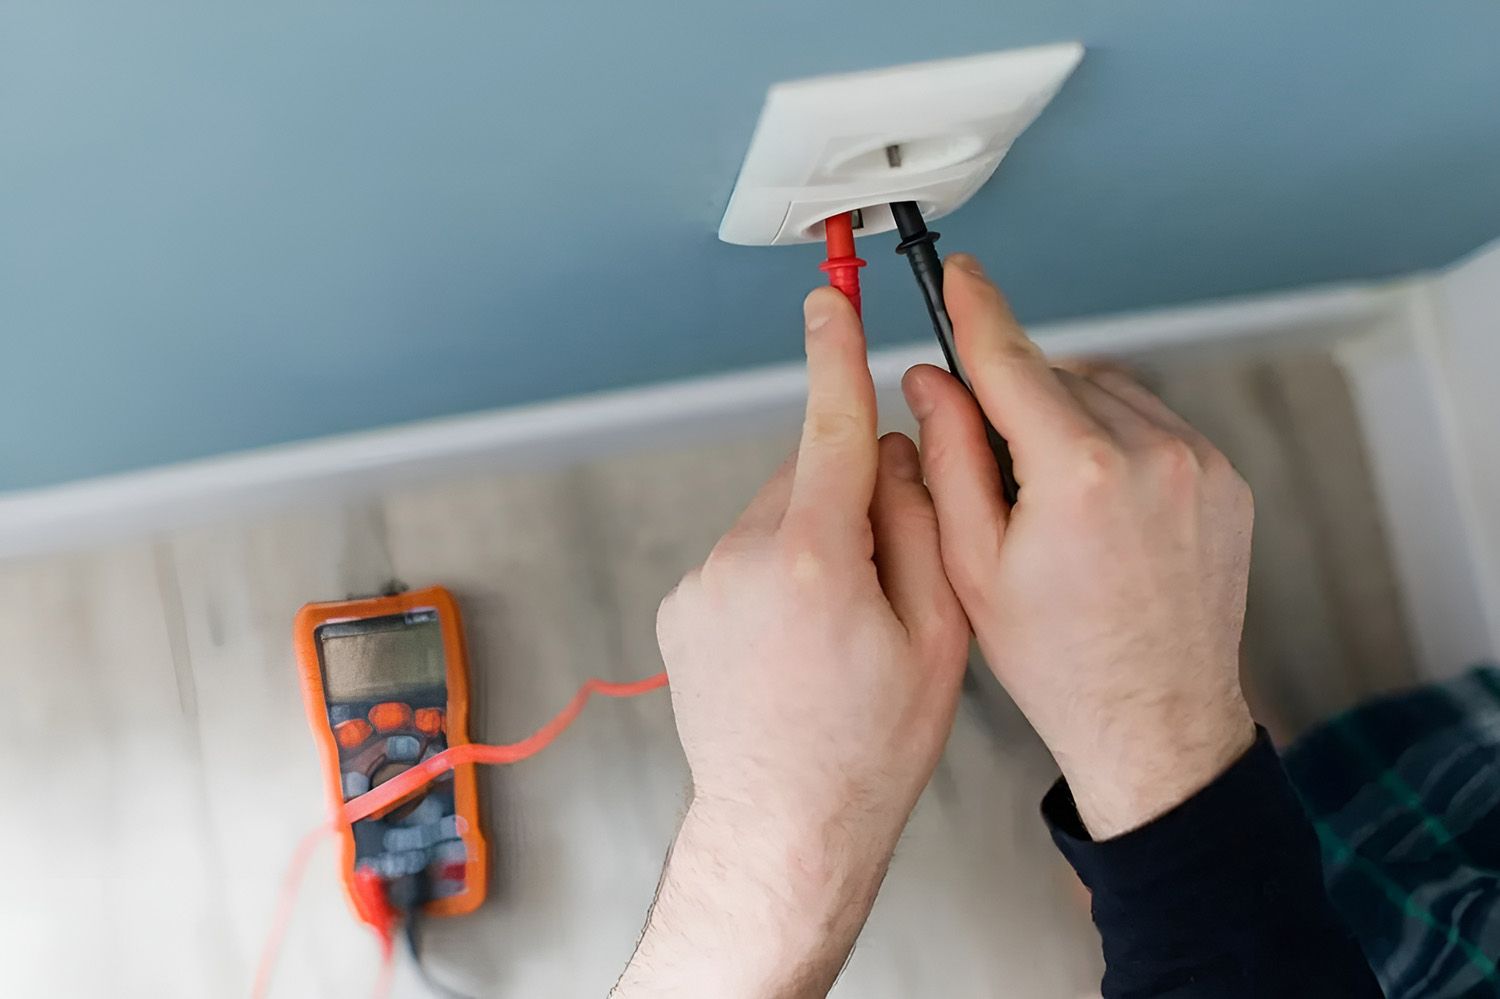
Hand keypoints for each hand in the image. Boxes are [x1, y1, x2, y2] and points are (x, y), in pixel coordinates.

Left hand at [614, 288, 968, 997]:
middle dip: (849, 506)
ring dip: (810, 549)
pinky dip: (773, 581)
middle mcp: (743, 560)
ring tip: (832, 635)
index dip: (835, 356)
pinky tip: (793, 645)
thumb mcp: (937, 636)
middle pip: (809, 480)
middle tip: (884, 589)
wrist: (784, 826)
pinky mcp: (681, 608)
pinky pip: (741, 561)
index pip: (828, 428)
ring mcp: (702, 585)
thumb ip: (919, 527)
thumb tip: (893, 454)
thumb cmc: (870, 749)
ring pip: (775, 522)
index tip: (828, 300)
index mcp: (815, 561)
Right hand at [901, 254, 1254, 840]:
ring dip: (1067, 417)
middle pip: (1057, 377)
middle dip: (1015, 400)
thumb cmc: (1055, 658)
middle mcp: (1151, 453)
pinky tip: (1095, 504)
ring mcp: (1200, 463)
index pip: (1011, 360)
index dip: (976, 310)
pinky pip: (1152, 424)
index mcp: (1078, 473)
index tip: (959, 271)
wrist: (1155, 719)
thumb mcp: (972, 562)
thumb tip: (931, 378)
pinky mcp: (1226, 478)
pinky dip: (1114, 440)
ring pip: (1107, 394)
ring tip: (1048, 500)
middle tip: (994, 473)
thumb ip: (949, 456)